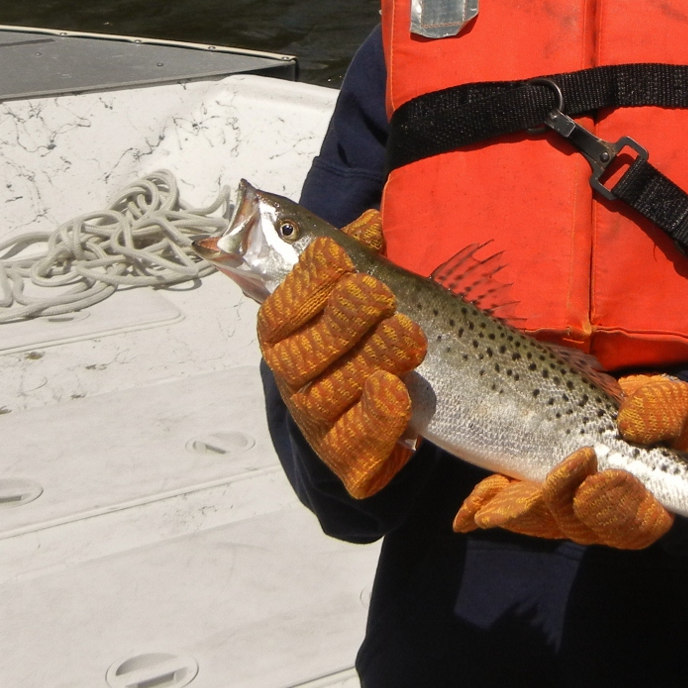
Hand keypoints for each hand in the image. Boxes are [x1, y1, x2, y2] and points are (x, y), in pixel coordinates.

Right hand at [259, 209, 426, 498]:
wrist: (383, 422)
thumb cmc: (367, 344)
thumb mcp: (366, 299)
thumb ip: (363, 260)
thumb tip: (370, 223)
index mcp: (288, 339)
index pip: (280, 313)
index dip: (304, 284)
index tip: (335, 255)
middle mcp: (295, 384)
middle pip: (305, 356)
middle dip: (343, 321)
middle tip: (380, 293)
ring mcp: (320, 428)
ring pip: (334, 398)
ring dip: (372, 360)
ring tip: (407, 333)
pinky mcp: (350, 464)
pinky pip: (357, 447)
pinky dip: (377, 420)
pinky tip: (396, 390)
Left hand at [452, 373, 687, 547]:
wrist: (615, 402)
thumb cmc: (653, 411)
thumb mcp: (671, 404)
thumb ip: (663, 413)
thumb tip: (633, 427)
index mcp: (646, 500)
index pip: (638, 522)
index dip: (621, 510)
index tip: (600, 480)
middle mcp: (601, 513)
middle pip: (580, 527)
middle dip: (560, 505)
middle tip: (548, 481)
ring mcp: (563, 505)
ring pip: (541, 520)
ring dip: (520, 512)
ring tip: (496, 505)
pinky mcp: (530, 491)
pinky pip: (508, 510)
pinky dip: (489, 508)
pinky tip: (470, 511)